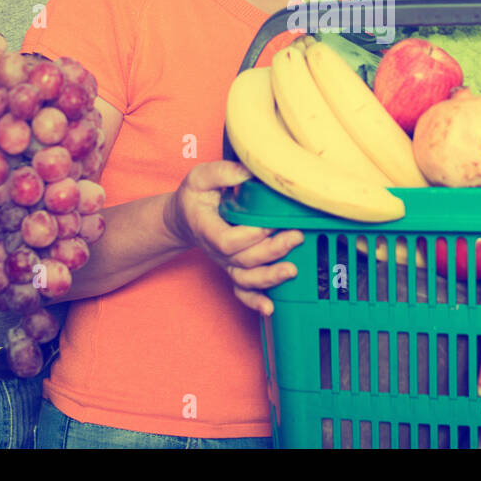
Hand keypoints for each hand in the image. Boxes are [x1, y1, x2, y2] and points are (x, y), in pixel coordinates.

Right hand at [164, 161, 303, 316]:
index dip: (251, 236)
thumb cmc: (194, 198)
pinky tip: (270, 309)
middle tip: (296, 237)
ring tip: (292, 271)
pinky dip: (255, 302)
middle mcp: (218, 251)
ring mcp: (227, 263)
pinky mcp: (235, 268)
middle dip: (273, 251)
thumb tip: (250, 171)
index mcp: (208, 229)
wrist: (185, 218)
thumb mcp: (200, 178)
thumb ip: (223, 173)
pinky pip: (243, 291)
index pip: (229, 241)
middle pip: (245, 260)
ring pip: (247, 279)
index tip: (270, 223)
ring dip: (270, 278)